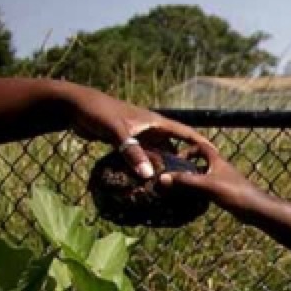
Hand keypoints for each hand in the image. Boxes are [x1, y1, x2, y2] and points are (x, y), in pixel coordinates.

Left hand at [56, 83, 214, 179]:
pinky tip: (148, 182)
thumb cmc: (98, 112)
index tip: (216, 156)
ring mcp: (138, 136)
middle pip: (174, 147)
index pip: (185, 133)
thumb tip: (147, 176)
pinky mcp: (125, 143)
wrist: (75, 106)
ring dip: (164, 167)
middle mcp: (150, 129)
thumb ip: (132, 153)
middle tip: (197, 179)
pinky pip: (141, 158)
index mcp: (154, 122)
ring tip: (176, 185)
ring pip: (157, 154)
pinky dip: (146, 168)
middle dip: (185, 161)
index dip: (201, 144)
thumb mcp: (117, 133)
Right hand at [155, 143, 257, 211]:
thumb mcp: (207, 185)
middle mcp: (219, 168)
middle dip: (186, 166)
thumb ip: (185, 181)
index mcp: (217, 160)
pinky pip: (206, 188)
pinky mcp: (224, 193)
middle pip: (200, 162)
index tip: (176, 158)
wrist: (255, 209)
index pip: (201, 146)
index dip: (188, 148)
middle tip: (172, 175)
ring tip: (176, 188)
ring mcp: (222, 181)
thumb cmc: (234, 192)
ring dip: (191, 180)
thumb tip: (161, 178)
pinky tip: (188, 199)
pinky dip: (197, 191)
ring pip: (202, 176)